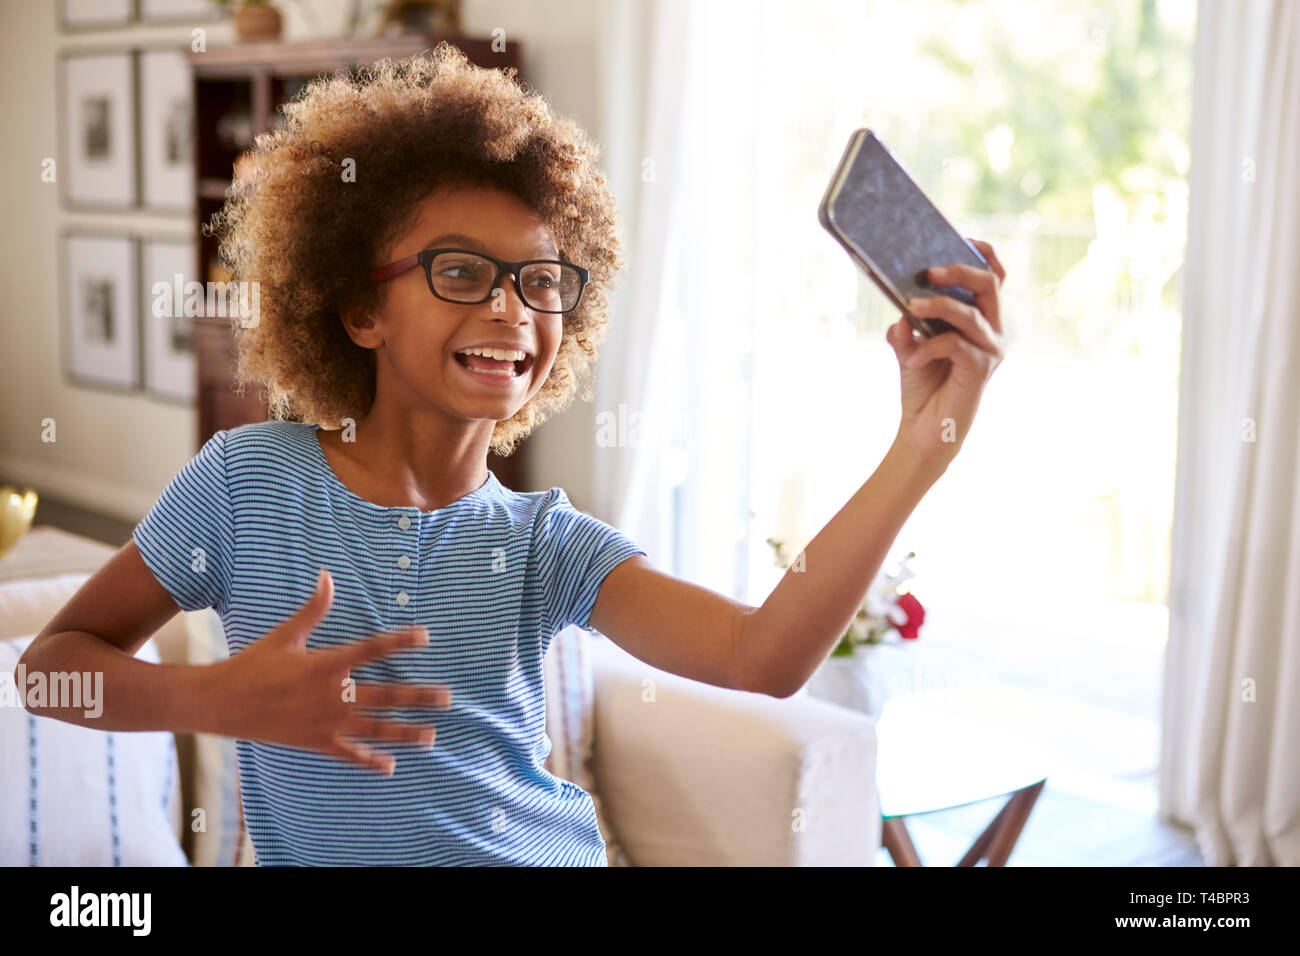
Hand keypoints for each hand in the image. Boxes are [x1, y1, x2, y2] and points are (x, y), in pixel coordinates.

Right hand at [210, 568, 451, 774]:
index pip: (371, 650)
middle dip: (418, 697)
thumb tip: (328, 575)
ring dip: (405, 732)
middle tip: (447, 698)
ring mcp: (324, 722)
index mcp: (325, 665)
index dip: (399, 642)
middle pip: (385, 695)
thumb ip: (314, 608)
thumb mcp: (285, 634)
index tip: (425, 637)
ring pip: (374, 728)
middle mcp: (330, 695)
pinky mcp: (314, 742)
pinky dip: (369, 761)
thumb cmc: (253, 664)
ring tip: (431, 735)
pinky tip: (391, 766)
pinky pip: (348, 754)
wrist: (221, 702)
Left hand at [886, 237, 1006, 468]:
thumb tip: (901, 310)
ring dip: (938, 306)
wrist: (924, 429)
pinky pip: (955, 345)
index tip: (963, 238)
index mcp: (981, 319)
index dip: (984, 254)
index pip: (994, 278)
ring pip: (970, 314)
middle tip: (927, 271)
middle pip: (989, 285)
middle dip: (958, 271)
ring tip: (911, 307)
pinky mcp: (981, 369)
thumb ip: (906, 326)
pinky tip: (911, 358)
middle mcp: (993, 331)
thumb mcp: (908, 347)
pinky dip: (928, 347)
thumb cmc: (922, 385)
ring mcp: (990, 350)